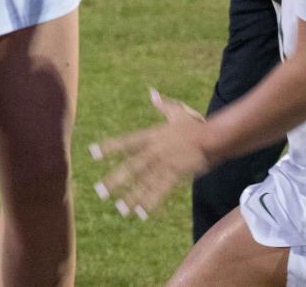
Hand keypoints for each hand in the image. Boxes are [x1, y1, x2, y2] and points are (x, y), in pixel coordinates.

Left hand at [90, 88, 209, 218]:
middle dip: (115, 179)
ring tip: (119, 208)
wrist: (213, 137)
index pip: (126, 142)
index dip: (109, 147)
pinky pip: (161, 191)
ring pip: (144, 182)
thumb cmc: (195, 124)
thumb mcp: (177, 111)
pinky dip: (151, 202)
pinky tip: (142, 213)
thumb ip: (162, 105)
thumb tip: (152, 92)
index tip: (93, 153)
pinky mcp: (175, 175)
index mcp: (152, 135)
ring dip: (132, 196)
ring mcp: (164, 164)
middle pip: (131, 166)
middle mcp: (155, 151)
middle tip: (99, 190)